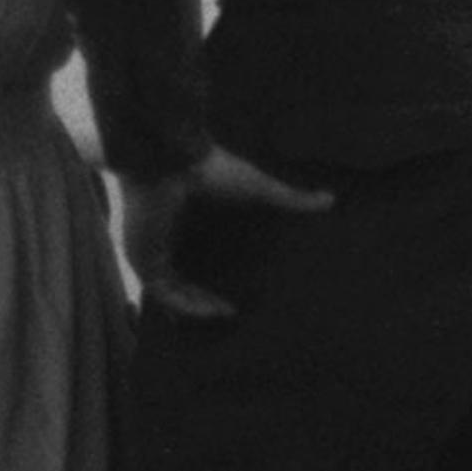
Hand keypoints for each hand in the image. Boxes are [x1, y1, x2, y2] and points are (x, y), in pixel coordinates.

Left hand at [119, 146, 331, 320]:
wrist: (170, 155)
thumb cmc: (207, 166)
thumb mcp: (257, 187)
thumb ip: (290, 198)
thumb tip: (330, 199)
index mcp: (176, 220)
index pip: (186, 258)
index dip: (203, 277)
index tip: (230, 292)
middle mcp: (158, 238)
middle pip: (175, 279)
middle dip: (199, 298)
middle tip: (229, 312)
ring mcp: (146, 249)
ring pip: (168, 291)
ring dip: (196, 306)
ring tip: (226, 315)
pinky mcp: (141, 259)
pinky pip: (163, 293)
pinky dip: (188, 306)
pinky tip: (217, 311)